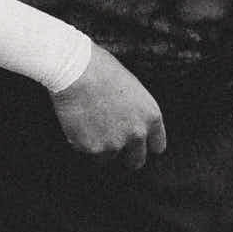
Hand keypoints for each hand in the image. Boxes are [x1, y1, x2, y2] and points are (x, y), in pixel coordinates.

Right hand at [49, 46, 166, 168]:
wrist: (75, 71)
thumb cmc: (101, 70)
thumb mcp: (131, 88)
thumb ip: (136, 112)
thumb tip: (130, 123)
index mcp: (151, 116)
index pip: (157, 145)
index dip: (146, 145)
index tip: (137, 144)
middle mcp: (137, 134)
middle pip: (136, 161)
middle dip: (126, 156)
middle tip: (112, 144)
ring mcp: (114, 144)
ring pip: (107, 156)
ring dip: (100, 145)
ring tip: (89, 121)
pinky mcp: (92, 148)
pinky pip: (86, 151)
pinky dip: (81, 141)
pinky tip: (77, 121)